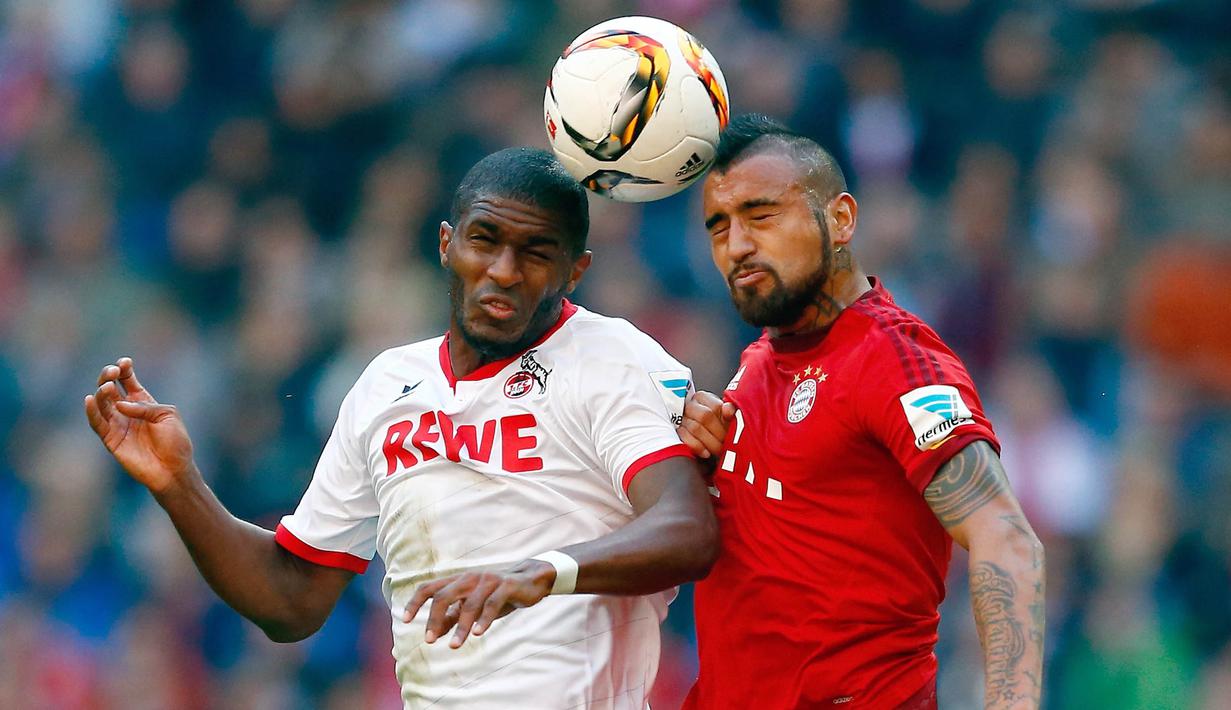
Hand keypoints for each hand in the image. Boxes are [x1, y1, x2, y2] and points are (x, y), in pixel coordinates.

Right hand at [83, 357, 194, 493]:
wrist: (173, 469)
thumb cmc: (175, 442)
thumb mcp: (167, 415)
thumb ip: (145, 407)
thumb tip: (121, 404)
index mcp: (143, 401)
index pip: (128, 379)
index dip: (124, 369)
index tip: (125, 362)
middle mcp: (127, 410)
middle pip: (111, 387)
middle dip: (109, 376)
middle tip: (112, 371)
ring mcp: (117, 424)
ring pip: (102, 403)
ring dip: (101, 393)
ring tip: (106, 387)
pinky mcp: (110, 439)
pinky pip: (97, 423)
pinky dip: (92, 412)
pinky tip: (89, 399)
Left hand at [402, 561, 555, 648]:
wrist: (532, 579)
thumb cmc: (498, 593)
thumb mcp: (474, 605)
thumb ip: (454, 616)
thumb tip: (433, 632)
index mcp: (459, 580)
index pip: (430, 588)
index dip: (416, 602)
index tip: (405, 620)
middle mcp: (471, 578)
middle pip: (444, 595)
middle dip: (434, 619)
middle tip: (428, 640)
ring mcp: (489, 580)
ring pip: (469, 604)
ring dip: (460, 628)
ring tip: (453, 646)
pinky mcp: (506, 585)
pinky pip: (492, 604)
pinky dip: (484, 619)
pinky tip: (477, 633)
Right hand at [676, 390, 735, 459]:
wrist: (701, 436)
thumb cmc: (715, 425)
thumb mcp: (724, 417)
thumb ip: (729, 411)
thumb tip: (728, 409)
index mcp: (702, 397)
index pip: (715, 406)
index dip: (724, 421)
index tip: (731, 431)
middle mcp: (689, 405)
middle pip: (704, 416)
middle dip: (718, 433)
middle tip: (725, 443)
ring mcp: (680, 418)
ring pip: (695, 428)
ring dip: (710, 442)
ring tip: (718, 449)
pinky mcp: (675, 432)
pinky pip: (685, 438)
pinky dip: (698, 447)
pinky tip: (706, 452)